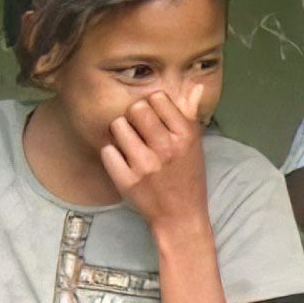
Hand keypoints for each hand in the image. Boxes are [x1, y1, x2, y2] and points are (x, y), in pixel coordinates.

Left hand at [101, 87, 208, 229]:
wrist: (181, 216)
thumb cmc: (188, 177)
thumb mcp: (195, 146)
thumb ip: (190, 114)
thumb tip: (194, 86)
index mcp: (185, 137)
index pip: (158, 98)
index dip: (154, 105)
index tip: (157, 119)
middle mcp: (166, 148)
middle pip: (135, 108)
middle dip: (135, 116)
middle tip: (141, 131)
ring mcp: (145, 164)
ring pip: (118, 126)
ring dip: (122, 134)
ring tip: (132, 146)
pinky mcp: (126, 179)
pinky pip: (107, 151)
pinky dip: (113, 156)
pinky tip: (124, 163)